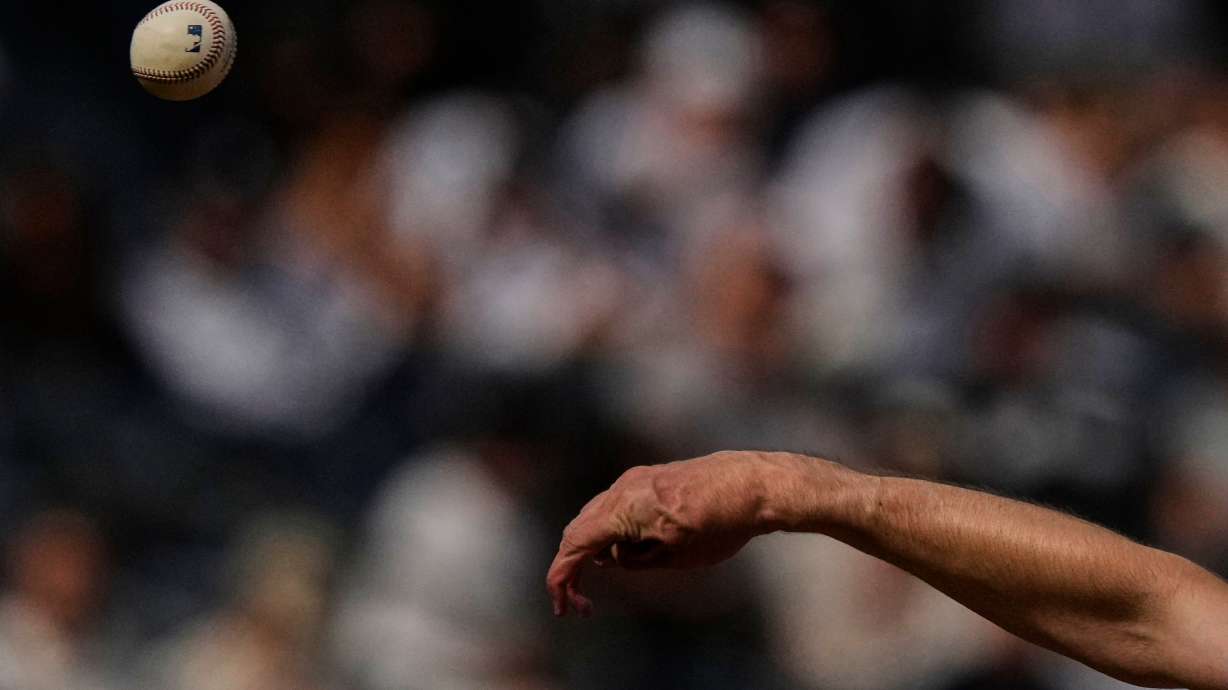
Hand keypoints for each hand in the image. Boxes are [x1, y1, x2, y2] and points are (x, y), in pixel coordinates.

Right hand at [545, 451, 783, 616]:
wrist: (751, 486)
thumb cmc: (719, 524)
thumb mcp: (674, 558)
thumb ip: (633, 561)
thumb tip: (607, 560)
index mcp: (625, 509)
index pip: (575, 544)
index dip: (562, 578)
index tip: (564, 608)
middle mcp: (623, 488)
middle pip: (578, 529)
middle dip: (574, 565)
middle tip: (582, 602)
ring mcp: (634, 479)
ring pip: (595, 516)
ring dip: (592, 547)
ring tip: (614, 571)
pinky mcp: (647, 477)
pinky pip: (614, 505)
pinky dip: (610, 529)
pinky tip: (630, 548)